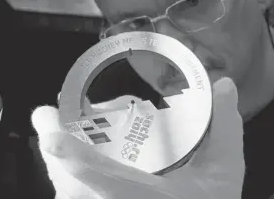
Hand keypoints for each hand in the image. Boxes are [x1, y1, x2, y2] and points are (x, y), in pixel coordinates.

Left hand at [32, 77, 244, 198]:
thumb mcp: (224, 174)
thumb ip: (225, 128)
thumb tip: (225, 85)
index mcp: (139, 196)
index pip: (98, 176)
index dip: (70, 154)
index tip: (47, 124)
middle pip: (64, 174)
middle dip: (53, 137)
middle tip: (53, 114)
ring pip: (62, 183)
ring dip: (57, 154)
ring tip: (60, 128)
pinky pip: (68, 191)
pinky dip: (66, 169)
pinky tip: (75, 156)